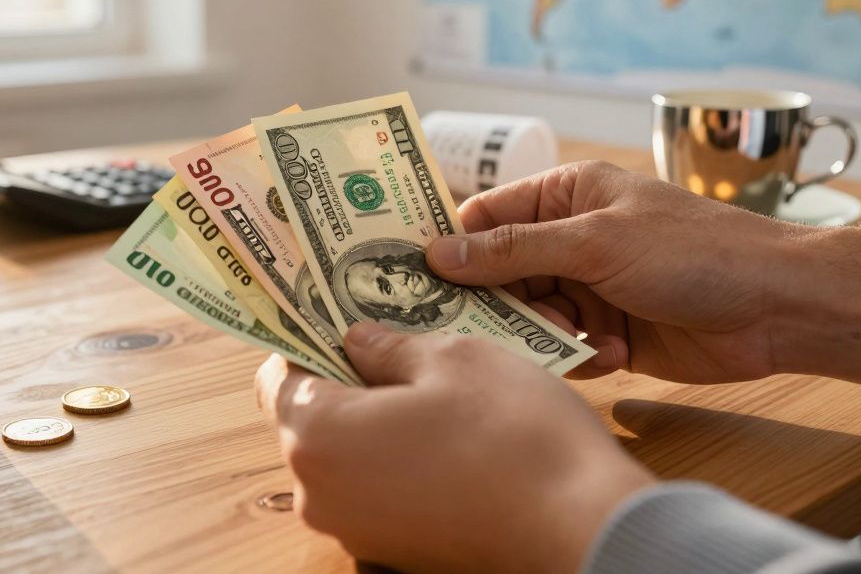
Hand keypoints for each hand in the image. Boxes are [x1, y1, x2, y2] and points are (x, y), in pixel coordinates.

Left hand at [256, 323, 653, 573]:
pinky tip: (444, 428)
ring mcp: (354, 528)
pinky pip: (374, 487)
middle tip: (391, 336)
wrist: (581, 526)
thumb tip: (357, 340)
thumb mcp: (452, 358)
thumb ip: (388, 346)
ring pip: (344, 453)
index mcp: (317, 435)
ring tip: (428, 379)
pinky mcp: (391, 548)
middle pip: (308, 417)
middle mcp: (319, 492)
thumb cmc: (514, 434)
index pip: (278, 376)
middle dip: (343, 374)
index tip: (335, 312)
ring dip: (373, 415)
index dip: (307, 337)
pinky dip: (395, 455)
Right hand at [427, 161, 860, 389]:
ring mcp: (588, 289)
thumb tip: (436, 253)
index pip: (485, 217)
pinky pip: (564, 350)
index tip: (409, 279)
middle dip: (495, 303)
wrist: (778, 309)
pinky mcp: (608, 335)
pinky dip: (581, 356)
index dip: (449, 246)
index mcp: (565, 195)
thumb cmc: (693, 252)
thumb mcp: (595, 242)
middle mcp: (570, 240)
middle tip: (481, 329)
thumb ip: (513, 251)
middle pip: (497, 274)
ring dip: (545, 334)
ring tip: (579, 336)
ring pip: (527, 318)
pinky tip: (616, 353)